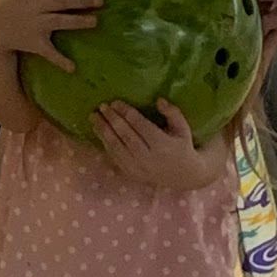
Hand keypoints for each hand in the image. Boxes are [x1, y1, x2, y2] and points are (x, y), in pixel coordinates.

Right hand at [0, 0, 100, 70]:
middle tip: (101, 0)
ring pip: (61, 22)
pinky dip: (60, 61)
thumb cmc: (9, 0)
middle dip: (82, 0)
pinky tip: (73, 68)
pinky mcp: (36, 42)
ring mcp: (38, 24)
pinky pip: (50, 52)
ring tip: (95, 22)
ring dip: (78, 22)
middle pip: (64, 1)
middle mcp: (39, 5)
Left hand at [93, 100, 218, 190]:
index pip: (140, 126)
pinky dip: (105, 144)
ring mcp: (138, 168)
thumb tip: (159, 100)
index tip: (115, 102)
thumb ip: (173, 113)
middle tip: (101, 106)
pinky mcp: (131, 174)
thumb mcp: (183, 128)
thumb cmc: (182, 147)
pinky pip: (114, 157)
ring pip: (116, 147)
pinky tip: (99, 131)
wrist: (183, 176)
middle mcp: (148, 157)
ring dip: (103, 131)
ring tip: (94, 117)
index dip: (126, 113)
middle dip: (112, 119)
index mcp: (162, 145)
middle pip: (125, 136)